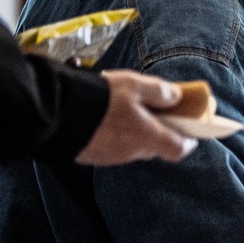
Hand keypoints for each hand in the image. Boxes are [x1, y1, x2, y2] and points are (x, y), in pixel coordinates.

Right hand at [75, 70, 197, 165]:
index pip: (179, 149)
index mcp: (147, 137)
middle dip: (158, 131)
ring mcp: (111, 157)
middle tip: (153, 112)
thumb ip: (159, 92)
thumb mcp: (133, 85)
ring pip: (132, 146)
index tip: (190, 132)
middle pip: (155, 146)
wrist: (54, 112)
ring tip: (122, 110)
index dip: (188, 141)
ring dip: (134, 132)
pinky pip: (112, 147)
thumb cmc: (99, 98)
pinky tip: (103, 118)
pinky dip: (114, 135)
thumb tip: (177, 97)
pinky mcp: (92, 156)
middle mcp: (132, 152)